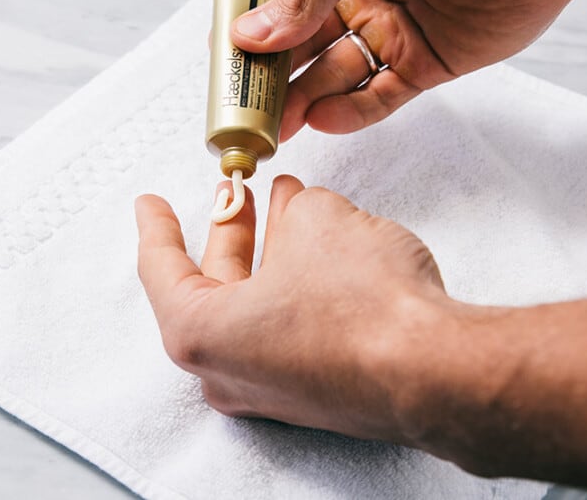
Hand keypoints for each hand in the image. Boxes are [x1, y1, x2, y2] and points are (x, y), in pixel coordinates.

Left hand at [135, 175, 451, 443]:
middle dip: (232, 230)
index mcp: (202, 332)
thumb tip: (298, 212)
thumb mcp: (319, 221)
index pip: (162, 269)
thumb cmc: (364, 306)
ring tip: (289, 206)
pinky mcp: (317, 392)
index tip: (150, 203)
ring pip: (260, 303)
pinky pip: (292, 326)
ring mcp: (275, 389)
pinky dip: (298, 282)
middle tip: (236, 194)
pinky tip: (323, 248)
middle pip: (216, 286)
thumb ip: (294, 209)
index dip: (158, 225)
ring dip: (273, 250)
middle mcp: (229, 372)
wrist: (436, 372)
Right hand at [229, 0, 584, 139]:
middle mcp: (356, 1)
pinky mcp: (424, 66)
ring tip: (277, 126)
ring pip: (335, 78)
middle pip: (302, 52)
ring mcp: (389, 35)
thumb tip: (248, 35)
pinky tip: (323, 120)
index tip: (224, 71)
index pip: (277, 9)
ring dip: (305, 102)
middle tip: (244, 115)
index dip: (249, 41)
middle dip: (272, 84)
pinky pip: (379, 97)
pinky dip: (352, 111)